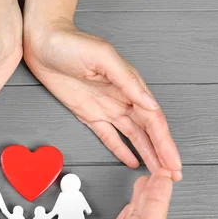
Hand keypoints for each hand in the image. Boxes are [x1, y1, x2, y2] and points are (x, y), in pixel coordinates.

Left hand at [24, 19, 181, 180]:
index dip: (165, 142)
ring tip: (157, 173)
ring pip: (132, 137)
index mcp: (130, 84)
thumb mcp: (103, 57)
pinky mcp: (89, 114)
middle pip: (147, 131)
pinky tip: (132, 161)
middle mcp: (122, 98)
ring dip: (146, 154)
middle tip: (172, 175)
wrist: (43, 43)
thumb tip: (148, 103)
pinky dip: (121, 150)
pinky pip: (109, 136)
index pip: (153, 119)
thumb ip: (127, 81)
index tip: (174, 162)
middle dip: (162, 153)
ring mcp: (106, 107)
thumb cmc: (71, 43)